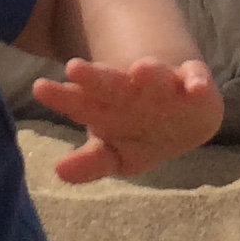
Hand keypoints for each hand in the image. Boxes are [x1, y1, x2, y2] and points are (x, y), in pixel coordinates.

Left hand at [33, 56, 221, 182]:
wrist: (183, 109)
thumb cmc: (137, 129)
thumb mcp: (114, 151)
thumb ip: (90, 161)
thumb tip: (59, 172)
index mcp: (107, 105)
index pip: (80, 101)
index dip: (62, 97)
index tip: (41, 88)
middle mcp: (132, 90)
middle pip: (110, 83)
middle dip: (94, 78)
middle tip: (73, 68)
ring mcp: (164, 84)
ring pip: (154, 76)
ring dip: (149, 73)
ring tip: (140, 70)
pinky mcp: (194, 81)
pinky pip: (197, 79)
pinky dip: (198, 82)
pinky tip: (196, 87)